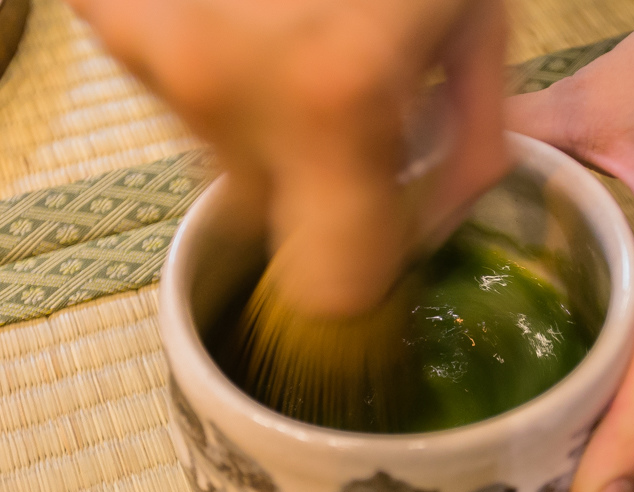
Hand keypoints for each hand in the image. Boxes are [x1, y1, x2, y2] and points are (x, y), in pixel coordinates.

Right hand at [67, 0, 508, 314]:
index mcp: (337, 102)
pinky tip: (261, 10)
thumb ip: (468, 146)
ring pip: (218, 152)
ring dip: (271, 125)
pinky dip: (224, 69)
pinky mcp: (114, 7)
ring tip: (312, 36)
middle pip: (272, 217)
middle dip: (325, 184)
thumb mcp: (483, 23)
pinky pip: (178, 84)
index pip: (333, 286)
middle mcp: (215, 85)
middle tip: (360, 105)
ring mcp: (149, 38)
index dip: (368, 268)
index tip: (393, 226)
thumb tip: (435, 221)